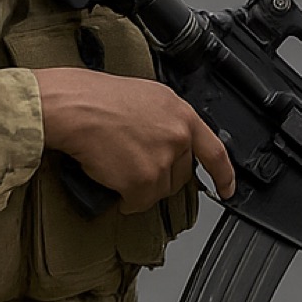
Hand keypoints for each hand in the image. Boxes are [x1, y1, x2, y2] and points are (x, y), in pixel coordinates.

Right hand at [35, 68, 235, 212]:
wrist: (73, 106)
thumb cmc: (95, 98)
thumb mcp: (146, 98)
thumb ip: (165, 120)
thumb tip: (166, 140)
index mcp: (181, 114)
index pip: (215, 151)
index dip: (224, 175)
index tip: (228, 189)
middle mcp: (178, 136)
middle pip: (180, 175)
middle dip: (159, 176)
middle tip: (133, 164)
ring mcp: (163, 160)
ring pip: (158, 191)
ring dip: (138, 188)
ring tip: (116, 165)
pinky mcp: (143, 181)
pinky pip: (137, 203)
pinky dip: (123, 199)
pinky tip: (110, 180)